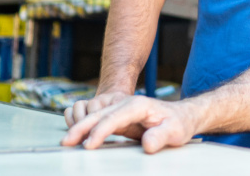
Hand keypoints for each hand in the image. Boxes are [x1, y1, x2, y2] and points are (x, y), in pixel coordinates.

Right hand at [61, 95, 198, 152]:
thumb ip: (161, 137)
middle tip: (67, 142)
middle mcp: (127, 104)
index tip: (89, 145)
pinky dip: (86, 126)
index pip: (114, 118)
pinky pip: (99, 119)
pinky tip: (78, 136)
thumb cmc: (179, 123)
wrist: (182, 116)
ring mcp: (122, 108)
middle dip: (81, 127)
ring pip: (96, 115)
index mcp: (138, 105)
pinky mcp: (120, 116)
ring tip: (67, 141)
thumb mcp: (175, 131)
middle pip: (99, 114)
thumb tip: (147, 144)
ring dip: (80, 126)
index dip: (100, 131)